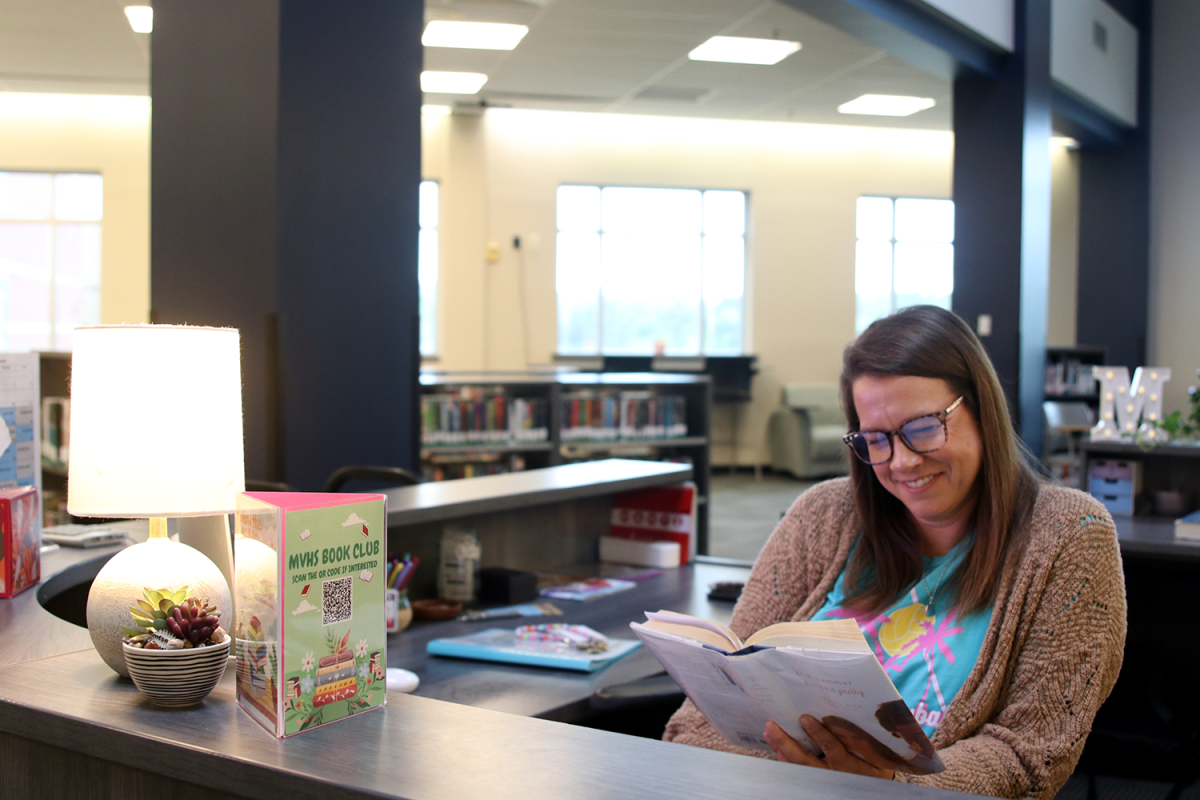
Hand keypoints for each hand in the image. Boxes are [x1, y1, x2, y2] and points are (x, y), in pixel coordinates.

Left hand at [764, 716, 895, 780]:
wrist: (876, 789)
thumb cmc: (877, 765)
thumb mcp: (876, 754)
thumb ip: (861, 736)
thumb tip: (844, 710)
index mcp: (851, 766)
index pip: (832, 749)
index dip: (818, 734)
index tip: (805, 718)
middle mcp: (834, 774)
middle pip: (806, 760)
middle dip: (787, 742)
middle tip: (773, 725)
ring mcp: (824, 780)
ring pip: (798, 767)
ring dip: (781, 748)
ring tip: (769, 731)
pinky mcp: (817, 780)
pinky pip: (797, 771)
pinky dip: (785, 758)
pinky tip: (776, 746)